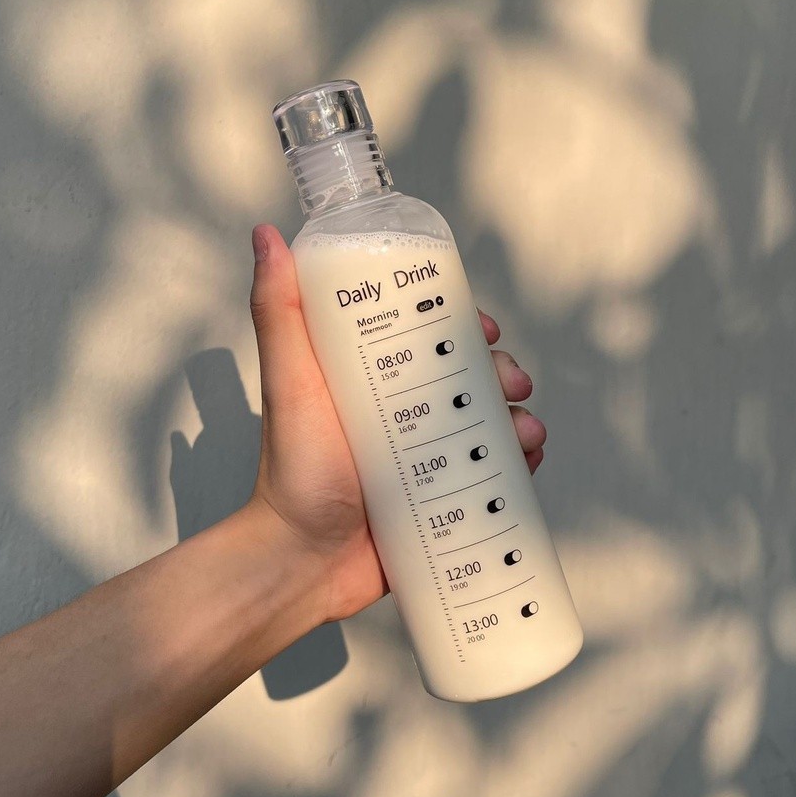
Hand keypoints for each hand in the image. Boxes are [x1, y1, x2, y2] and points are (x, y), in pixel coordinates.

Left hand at [248, 224, 546, 623]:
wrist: (302, 562)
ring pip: (487, 424)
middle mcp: (401, 413)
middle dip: (501, 373)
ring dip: (518, 418)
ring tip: (526, 432)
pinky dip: (517, 464)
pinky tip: (528, 462)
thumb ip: (278, 312)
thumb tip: (266, 234)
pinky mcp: (442, 499)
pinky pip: (491, 475)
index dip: (462, 322)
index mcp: (372, 377)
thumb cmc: (292, 471)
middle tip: (513, 384)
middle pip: (467, 377)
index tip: (483, 324)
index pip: (427, 334)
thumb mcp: (291, 382)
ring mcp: (424, 458)